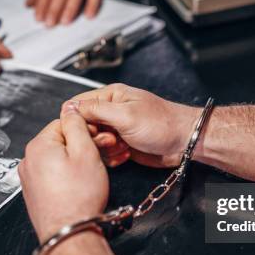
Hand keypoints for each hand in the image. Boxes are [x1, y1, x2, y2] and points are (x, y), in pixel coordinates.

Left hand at [18, 103, 108, 241]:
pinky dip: (67, 176)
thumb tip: (70, 108)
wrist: (70, 233)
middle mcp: (28, 160)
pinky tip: (81, 186)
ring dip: (76, 161)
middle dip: (82, 146)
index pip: (63, 123)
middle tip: (103, 157)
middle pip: (59, 141)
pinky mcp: (35, 193)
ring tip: (93, 174)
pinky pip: (53, 175)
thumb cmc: (80, 197)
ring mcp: (29, 179)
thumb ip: (76, 125)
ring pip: (57, 159)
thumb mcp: (85, 151)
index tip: (100, 141)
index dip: (86, 130)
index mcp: (38, 146)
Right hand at [69, 84, 199, 167]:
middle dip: (94, 138)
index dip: (78, 121)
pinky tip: (125, 155)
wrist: (184, 142)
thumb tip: (69, 107)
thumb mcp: (125, 115)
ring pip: (94, 142)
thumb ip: (96, 110)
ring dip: (105, 150)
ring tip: (122, 147)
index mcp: (110, 96)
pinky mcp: (122, 144)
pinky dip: (112, 157)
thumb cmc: (160, 124)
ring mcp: (116, 129)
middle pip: (84, 126)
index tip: (89, 131)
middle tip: (110, 141)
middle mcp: (111, 111)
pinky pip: (106, 153)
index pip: (77, 105)